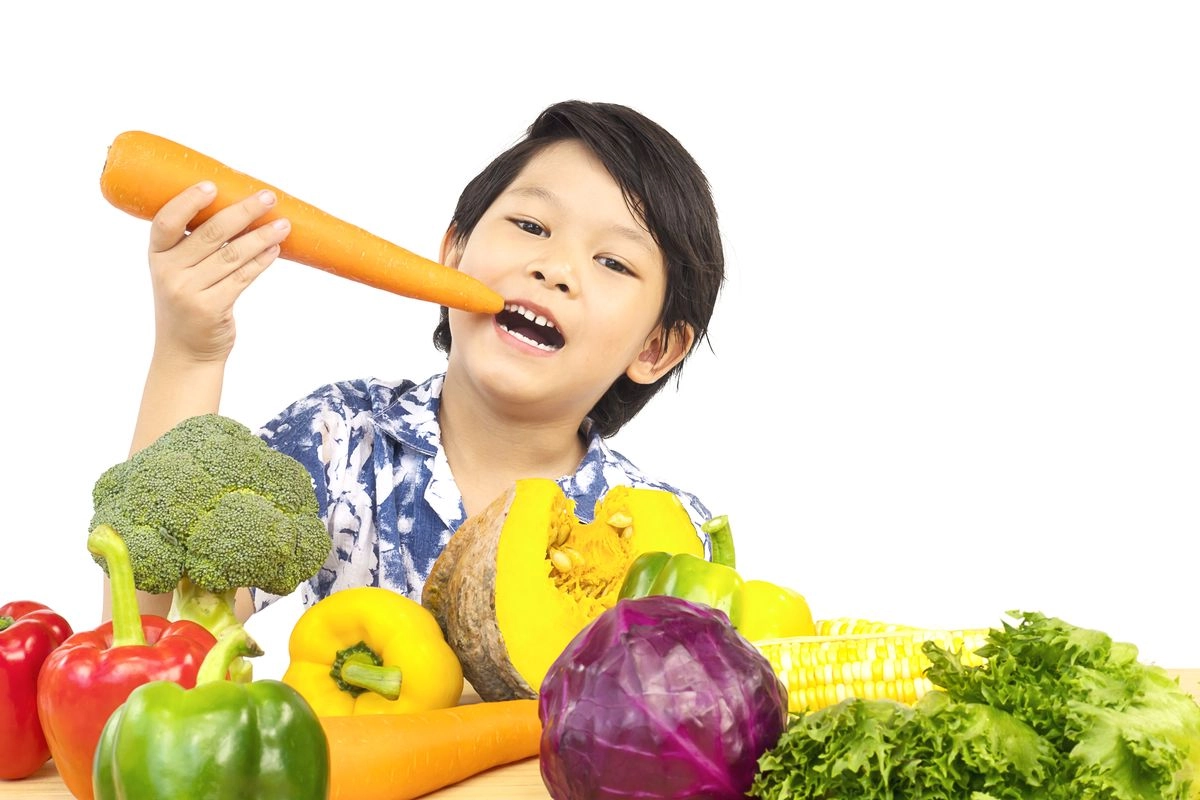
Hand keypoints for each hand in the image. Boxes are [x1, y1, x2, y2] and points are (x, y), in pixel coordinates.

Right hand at [147, 182, 290, 363]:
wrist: (184, 352)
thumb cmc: (187, 302)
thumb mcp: (178, 273)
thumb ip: (195, 246)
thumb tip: (239, 208)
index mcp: (157, 256)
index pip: (166, 221)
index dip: (188, 201)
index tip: (212, 185)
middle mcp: (169, 273)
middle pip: (210, 233)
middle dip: (243, 211)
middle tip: (268, 197)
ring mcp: (189, 292)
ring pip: (232, 255)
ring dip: (261, 236)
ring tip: (284, 224)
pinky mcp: (211, 308)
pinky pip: (243, 278)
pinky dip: (262, 261)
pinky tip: (276, 248)